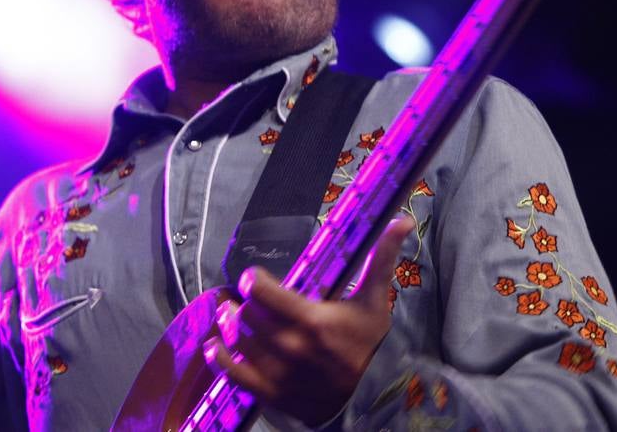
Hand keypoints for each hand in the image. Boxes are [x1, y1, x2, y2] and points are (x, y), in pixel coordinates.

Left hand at [204, 215, 416, 426]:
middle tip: (248, 297)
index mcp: (312, 320)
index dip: (253, 280)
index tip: (256, 277)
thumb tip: (401, 220)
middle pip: (246, 314)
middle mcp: (290, 347)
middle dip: (245, 302)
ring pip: (237, 340)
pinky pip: (233, 375)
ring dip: (230, 324)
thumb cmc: (371, 344)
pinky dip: (219, 358)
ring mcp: (279, 373)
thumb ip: (382, 258)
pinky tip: (214, 344)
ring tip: (232, 314)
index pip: (261, 292)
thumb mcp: (375, 299)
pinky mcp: (271, 394)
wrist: (376, 396)